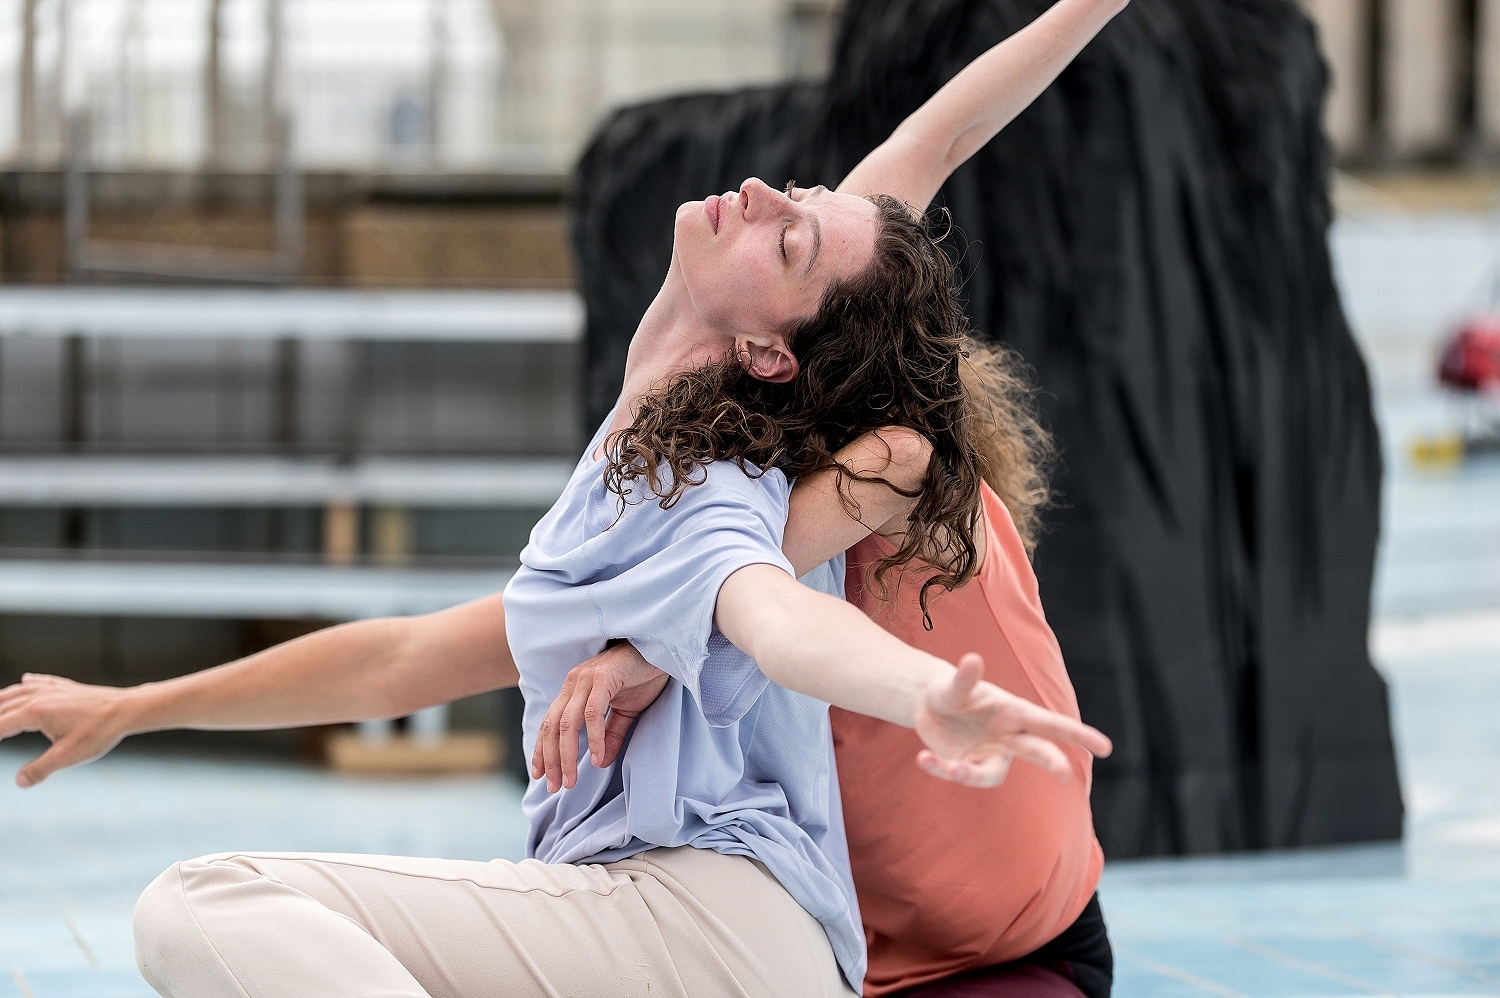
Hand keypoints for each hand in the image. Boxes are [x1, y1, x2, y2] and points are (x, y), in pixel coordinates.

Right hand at [0, 674, 135, 786]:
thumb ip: (41, 769)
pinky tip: (25, 680)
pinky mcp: (67, 687)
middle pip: (3, 706)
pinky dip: (28, 683)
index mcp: (35, 713)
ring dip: (2, 699)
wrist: (127, 709)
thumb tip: (20, 781)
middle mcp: (40, 697)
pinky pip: (41, 682)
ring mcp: (54, 690)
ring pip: (18, 691)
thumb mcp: (68, 756)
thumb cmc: (100, 731)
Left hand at [531, 642, 668, 792]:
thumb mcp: (624, 711)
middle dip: (551, 759)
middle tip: (555, 786)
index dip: (542, 750)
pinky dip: (592, 736)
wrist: (661, 650)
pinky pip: (592, 712)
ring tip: (570, 779)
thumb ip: (610, 734)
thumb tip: (600, 762)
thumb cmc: (642, 676)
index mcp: (573, 690)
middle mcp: (574, 683)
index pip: (549, 724)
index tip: (539, 775)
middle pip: (553, 726)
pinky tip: (597, 755)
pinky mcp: (603, 677)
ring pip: (568, 723)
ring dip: (566, 754)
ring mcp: (587, 679)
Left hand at [913, 654, 1111, 787]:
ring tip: (952, 768)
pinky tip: (923, 758)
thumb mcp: (954, 684)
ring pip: (993, 773)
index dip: (1078, 735)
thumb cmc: (950, 689)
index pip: (1050, 723)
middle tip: (1064, 774)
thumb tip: (972, 660)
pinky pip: (961, 774)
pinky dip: (941, 769)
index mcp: (1013, 712)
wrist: (928, 704)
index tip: (1106, 746)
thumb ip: (964, 677)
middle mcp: (1007, 736)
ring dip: (973, 774)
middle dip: (1051, 760)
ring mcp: (989, 753)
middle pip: (1036, 750)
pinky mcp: (968, 765)